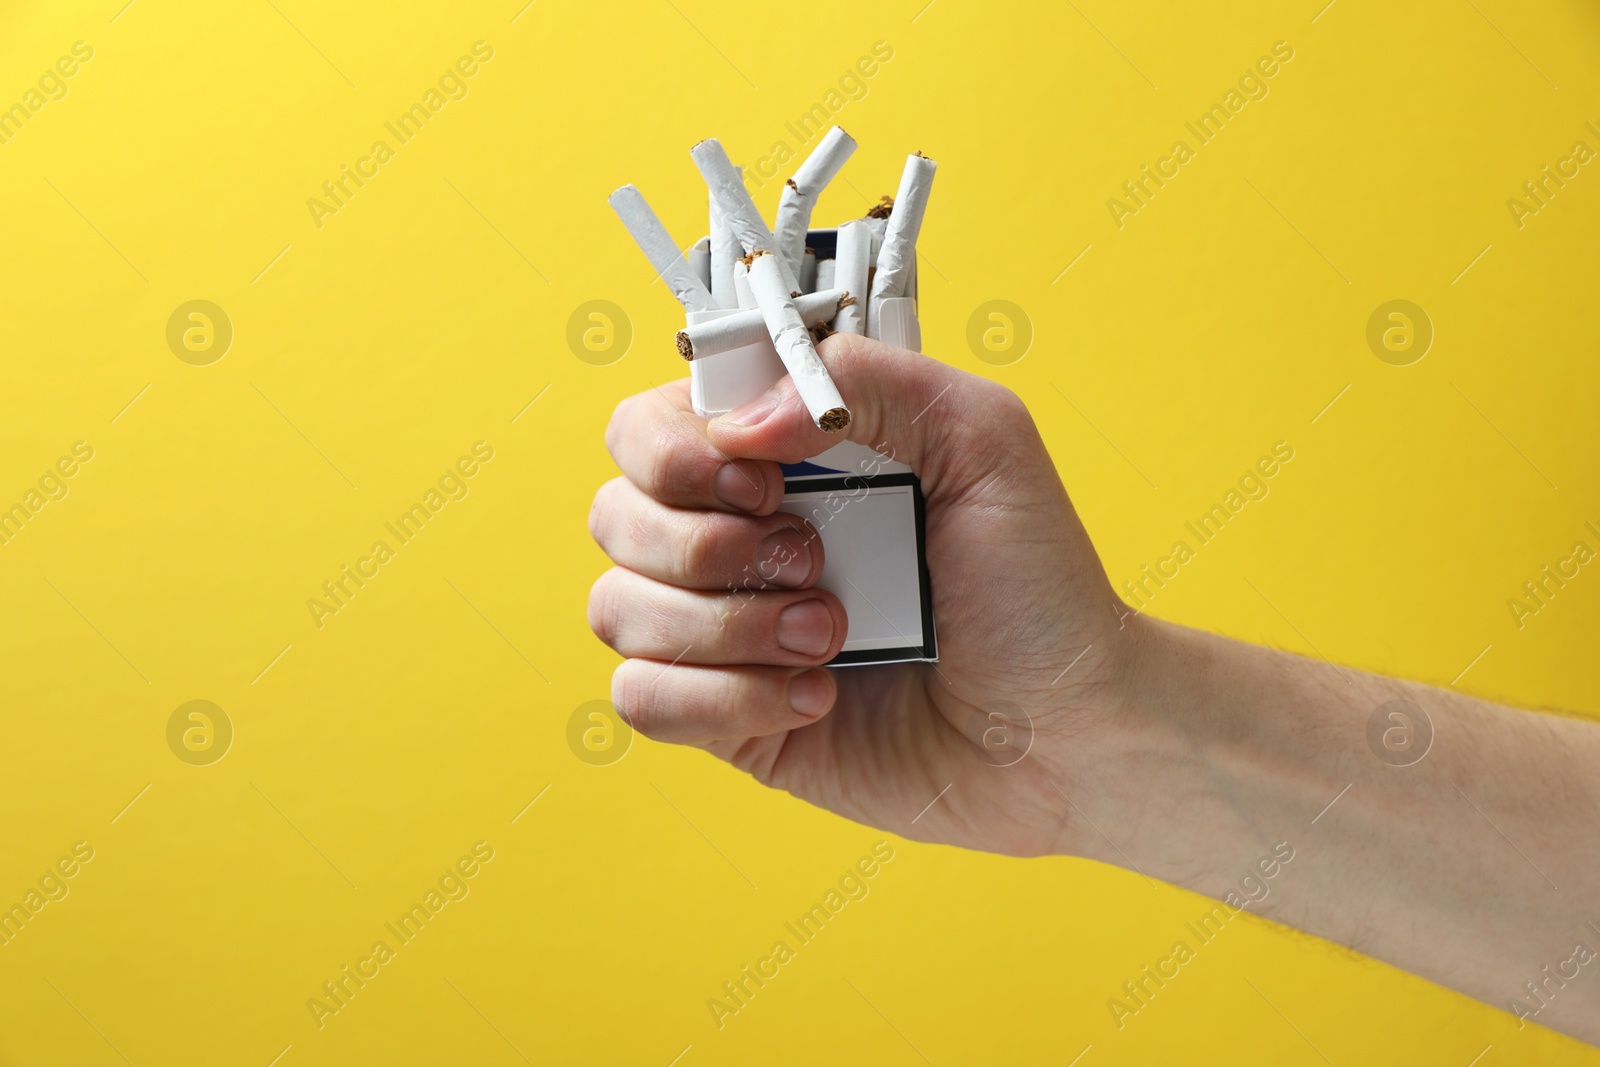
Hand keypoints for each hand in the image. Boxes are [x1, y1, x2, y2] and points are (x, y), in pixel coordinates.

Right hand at [588, 334, 1135, 854]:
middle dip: (704, 544)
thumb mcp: (982, 439)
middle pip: (614, 512)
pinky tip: (814, 696)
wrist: (1070, 730)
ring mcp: (724, 630)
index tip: (766, 480)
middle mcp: (739, 535)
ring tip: (828, 639)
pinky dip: (721, 699)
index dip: (678, 450)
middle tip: (811, 562)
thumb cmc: (1038, 587)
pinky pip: (642, 699)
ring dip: (722, 627)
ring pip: (616, 609)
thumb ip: (866, 381)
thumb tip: (739, 423)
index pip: (649, 424)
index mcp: (783, 457)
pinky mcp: (727, 716)